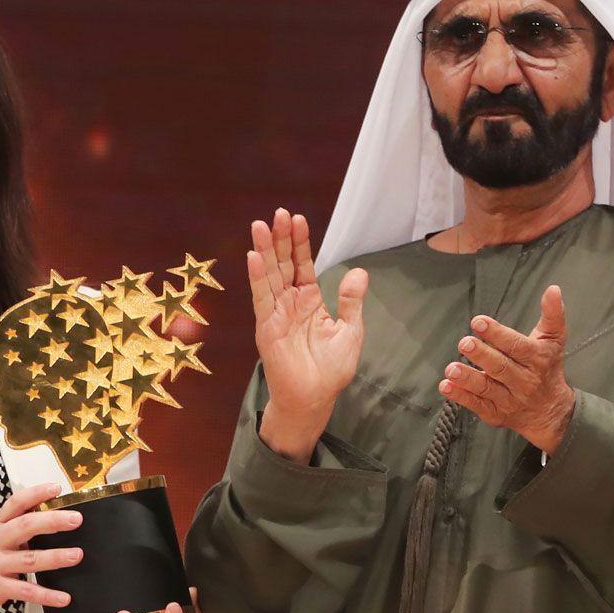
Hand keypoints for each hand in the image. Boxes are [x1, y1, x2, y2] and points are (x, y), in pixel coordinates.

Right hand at [0, 482, 82, 612]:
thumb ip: (13, 530)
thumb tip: (47, 521)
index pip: (16, 503)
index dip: (36, 494)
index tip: (56, 488)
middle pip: (25, 526)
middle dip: (52, 521)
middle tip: (76, 519)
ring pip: (29, 559)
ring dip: (55, 557)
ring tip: (76, 555)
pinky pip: (25, 591)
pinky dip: (46, 595)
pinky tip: (63, 598)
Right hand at [249, 208, 367, 463]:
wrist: (314, 399)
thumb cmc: (330, 369)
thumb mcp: (350, 331)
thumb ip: (351, 301)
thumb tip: (359, 271)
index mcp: (310, 300)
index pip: (303, 265)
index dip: (300, 243)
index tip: (298, 219)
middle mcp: (290, 303)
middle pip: (283, 264)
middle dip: (280, 239)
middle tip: (279, 213)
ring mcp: (276, 314)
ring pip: (269, 276)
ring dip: (264, 251)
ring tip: (261, 225)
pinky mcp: (267, 328)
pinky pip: (262, 299)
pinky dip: (258, 278)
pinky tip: (254, 257)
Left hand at [439, 285, 574, 454]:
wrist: (552, 413)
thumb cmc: (547, 369)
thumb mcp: (553, 341)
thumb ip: (552, 315)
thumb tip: (553, 289)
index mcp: (537, 359)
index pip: (516, 346)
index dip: (497, 334)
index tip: (478, 322)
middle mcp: (524, 380)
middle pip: (500, 367)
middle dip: (481, 355)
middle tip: (464, 343)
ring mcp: (508, 399)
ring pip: (486, 388)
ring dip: (467, 379)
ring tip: (451, 369)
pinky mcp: (495, 413)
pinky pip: (476, 405)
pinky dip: (461, 397)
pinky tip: (446, 386)